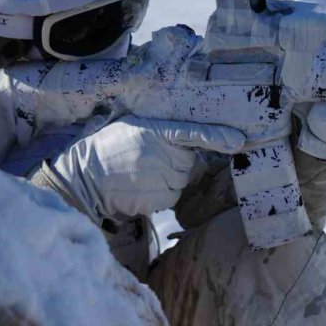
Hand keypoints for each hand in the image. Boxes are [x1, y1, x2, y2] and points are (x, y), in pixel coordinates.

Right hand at [32, 115, 244, 220]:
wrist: (85, 177)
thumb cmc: (109, 148)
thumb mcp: (134, 127)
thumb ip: (161, 132)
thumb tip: (187, 142)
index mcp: (157, 131)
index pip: (194, 132)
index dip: (217, 136)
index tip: (239, 140)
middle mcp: (164, 154)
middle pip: (189, 161)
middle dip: (176, 162)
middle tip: (148, 160)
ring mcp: (163, 177)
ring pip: (181, 180)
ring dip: (168, 179)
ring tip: (139, 173)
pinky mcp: (160, 198)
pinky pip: (172, 196)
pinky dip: (160, 194)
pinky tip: (139, 187)